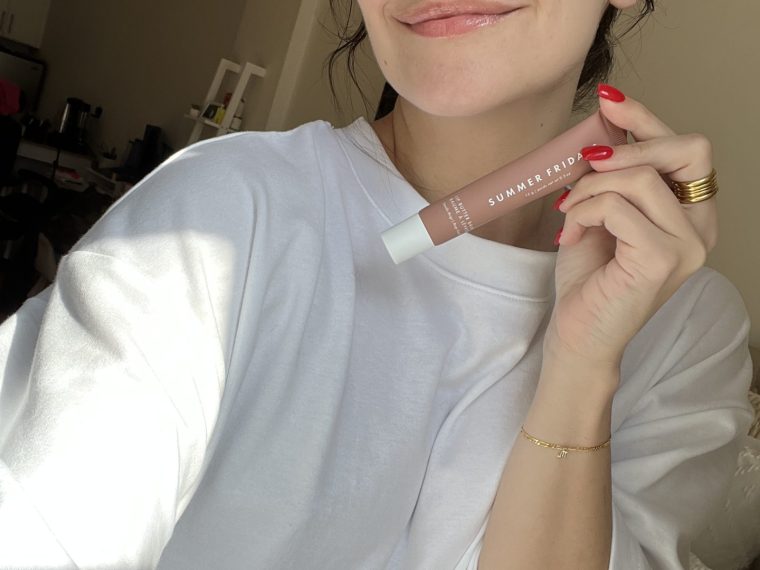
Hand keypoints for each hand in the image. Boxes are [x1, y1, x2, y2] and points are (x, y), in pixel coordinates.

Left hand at [544, 85, 716, 373]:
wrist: (578, 335)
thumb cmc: (589, 279)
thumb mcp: (601, 215)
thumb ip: (614, 178)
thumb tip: (603, 127)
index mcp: (691, 215)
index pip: (687, 150)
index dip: (648, 119)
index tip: (610, 101)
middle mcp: (701, 228)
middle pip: (686, 149)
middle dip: (628, 145)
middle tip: (585, 164)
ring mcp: (688, 245)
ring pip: (641, 177)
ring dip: (590, 189)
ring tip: (568, 215)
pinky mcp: (662, 258)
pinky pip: (617, 206)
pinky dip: (583, 212)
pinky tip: (569, 236)